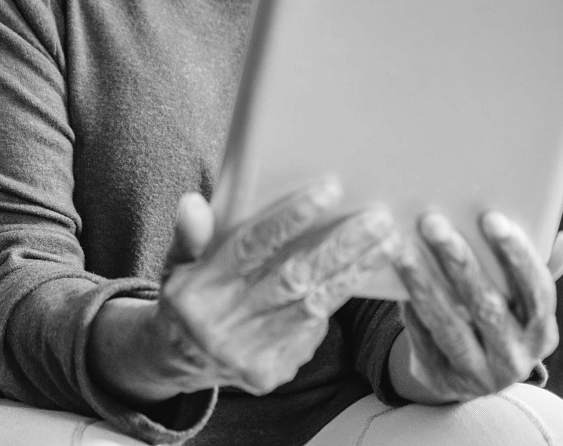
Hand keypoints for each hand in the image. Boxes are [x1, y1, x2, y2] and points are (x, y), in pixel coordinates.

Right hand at [89, 179, 398, 403]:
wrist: (179, 362)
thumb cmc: (186, 297)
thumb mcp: (176, 263)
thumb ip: (188, 235)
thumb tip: (193, 203)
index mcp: (195, 290)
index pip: (250, 247)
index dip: (290, 218)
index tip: (330, 189)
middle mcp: (221, 325)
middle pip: (292, 278)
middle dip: (341, 246)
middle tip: (379, 218)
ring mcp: (247, 354)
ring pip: (312, 305)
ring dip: (353, 272)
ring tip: (387, 241)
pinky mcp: (270, 373)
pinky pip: (311, 332)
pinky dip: (337, 300)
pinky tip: (363, 274)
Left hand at [389, 211, 562, 403]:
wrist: (462, 372)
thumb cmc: (494, 317)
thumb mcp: (519, 301)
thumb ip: (539, 269)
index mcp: (542, 333)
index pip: (537, 293)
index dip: (517, 256)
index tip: (492, 218)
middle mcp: (516, 359)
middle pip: (488, 307)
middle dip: (459, 261)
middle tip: (433, 222)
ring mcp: (479, 374)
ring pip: (449, 325)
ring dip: (424, 283)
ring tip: (402, 247)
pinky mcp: (442, 378)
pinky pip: (422, 338)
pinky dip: (408, 305)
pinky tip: (393, 277)